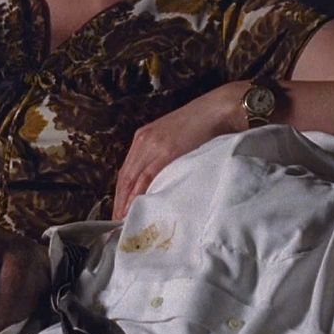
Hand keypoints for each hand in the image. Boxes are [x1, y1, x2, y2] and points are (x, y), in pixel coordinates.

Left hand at [112, 82, 244, 218]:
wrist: (218, 110)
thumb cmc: (201, 125)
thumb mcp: (174, 139)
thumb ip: (163, 155)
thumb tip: (159, 180)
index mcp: (143, 137)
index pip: (126, 171)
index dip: (120, 193)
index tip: (118, 211)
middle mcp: (143, 140)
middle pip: (124, 177)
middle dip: (119, 201)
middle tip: (116, 223)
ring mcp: (153, 145)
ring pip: (132, 178)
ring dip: (126, 201)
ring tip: (123, 221)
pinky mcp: (166, 151)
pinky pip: (147, 176)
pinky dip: (139, 193)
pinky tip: (135, 206)